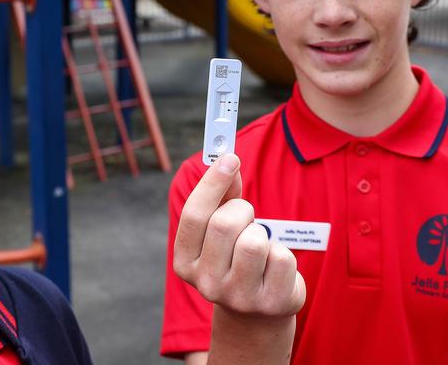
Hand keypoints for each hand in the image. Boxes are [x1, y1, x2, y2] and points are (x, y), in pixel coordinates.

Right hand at [173, 154, 304, 363]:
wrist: (255, 310)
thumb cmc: (234, 257)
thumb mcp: (219, 229)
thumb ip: (221, 196)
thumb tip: (227, 160)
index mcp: (185, 262)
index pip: (194, 215)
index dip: (212, 182)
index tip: (230, 157)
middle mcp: (206, 283)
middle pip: (224, 224)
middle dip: (241, 210)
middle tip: (246, 215)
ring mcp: (238, 297)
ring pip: (254, 241)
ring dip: (261, 233)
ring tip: (258, 245)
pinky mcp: (270, 303)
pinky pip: (282, 257)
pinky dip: (281, 252)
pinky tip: (273, 266)